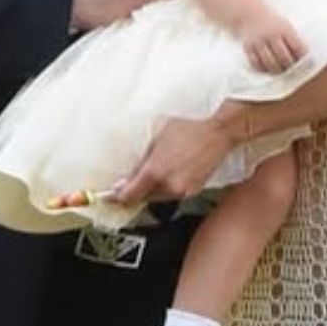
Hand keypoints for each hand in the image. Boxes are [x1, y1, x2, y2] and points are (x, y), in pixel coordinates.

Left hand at [112, 112, 239, 205]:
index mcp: (155, 171)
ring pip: (158, 197)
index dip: (116, 197)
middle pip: (142, 198)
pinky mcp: (193, 190)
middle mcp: (168, 185)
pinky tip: (169, 172)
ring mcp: (182, 190)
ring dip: (151, 189)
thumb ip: (141, 160)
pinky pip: (172, 194)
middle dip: (134, 191)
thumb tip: (128, 174)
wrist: (218, 130)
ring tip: (154, 171)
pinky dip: (166, 187)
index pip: (129, 195)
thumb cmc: (189, 127)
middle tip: (128, 182)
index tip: (108, 197)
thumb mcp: (157, 137)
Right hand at [239, 13, 307, 73]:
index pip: (297, 47)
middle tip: (293, 70)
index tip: (306, 63)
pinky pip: (256, 64)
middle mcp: (270, 35)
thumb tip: (305, 58)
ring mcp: (258, 42)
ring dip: (277, 70)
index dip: (303, 58)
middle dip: (290, 66)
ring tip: (282, 71)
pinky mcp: (248, 48)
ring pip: (270, 63)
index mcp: (283, 28)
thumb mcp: (285, 25)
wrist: (250, 14)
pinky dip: (263, 69)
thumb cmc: (273, 23)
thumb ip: (293, 40)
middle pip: (284, 57)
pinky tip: (268, 69)